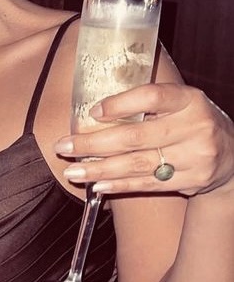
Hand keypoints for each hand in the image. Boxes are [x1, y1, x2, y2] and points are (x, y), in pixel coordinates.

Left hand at [55, 82, 233, 197]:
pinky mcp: (192, 180)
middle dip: (93, 144)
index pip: (151, 96)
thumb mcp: (179, 104)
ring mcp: (196, 156)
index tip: (92, 112)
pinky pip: (147, 184)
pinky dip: (119, 185)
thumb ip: (146, 104)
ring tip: (73, 171)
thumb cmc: (191, 123)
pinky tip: (97, 185)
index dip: (120, 104)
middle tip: (64, 147)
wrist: (231, 156)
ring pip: (137, 164)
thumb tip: (94, 110)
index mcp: (189, 99)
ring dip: (99, 169)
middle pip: (135, 136)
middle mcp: (196, 126)